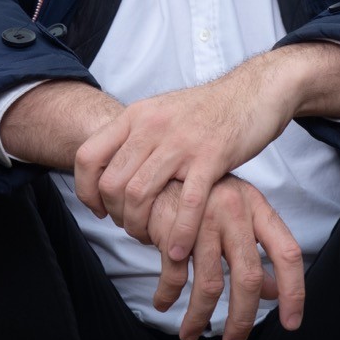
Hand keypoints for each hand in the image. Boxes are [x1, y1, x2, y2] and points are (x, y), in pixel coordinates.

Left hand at [75, 53, 298, 257]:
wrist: (253, 91)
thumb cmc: (207, 109)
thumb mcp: (161, 111)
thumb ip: (136, 136)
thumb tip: (111, 167)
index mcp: (136, 115)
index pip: (88, 155)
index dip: (86, 190)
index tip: (99, 209)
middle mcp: (152, 126)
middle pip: (112, 183)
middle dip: (116, 216)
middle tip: (131, 226)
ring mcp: (181, 141)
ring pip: (139, 194)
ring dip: (140, 227)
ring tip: (152, 239)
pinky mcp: (211, 157)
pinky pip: (187, 202)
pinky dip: (179, 231)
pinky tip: (178, 248)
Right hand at [147, 175, 303, 339]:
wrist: (159, 170)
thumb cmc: (204, 197)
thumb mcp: (238, 216)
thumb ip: (257, 251)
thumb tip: (275, 292)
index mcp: (256, 207)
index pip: (286, 252)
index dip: (294, 291)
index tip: (291, 323)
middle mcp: (234, 210)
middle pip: (248, 278)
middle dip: (242, 319)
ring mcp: (204, 218)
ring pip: (210, 285)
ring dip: (200, 318)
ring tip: (191, 334)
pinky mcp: (174, 227)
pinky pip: (175, 275)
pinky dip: (168, 296)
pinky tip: (164, 302)